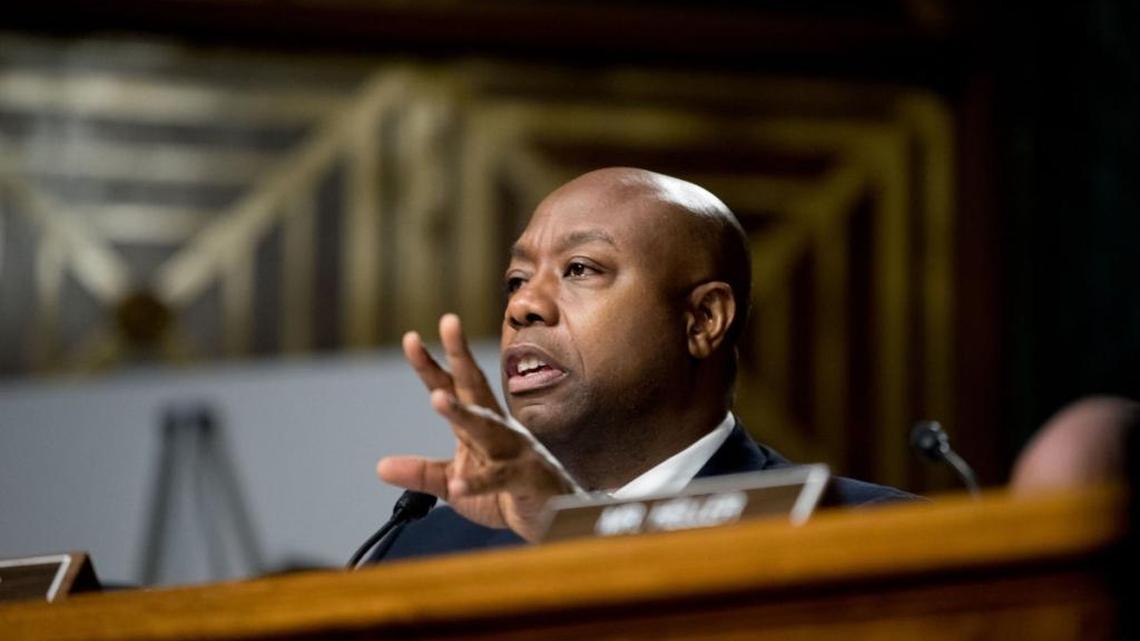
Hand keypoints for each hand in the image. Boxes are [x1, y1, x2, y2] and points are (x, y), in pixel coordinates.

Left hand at [376, 314, 572, 541]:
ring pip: (487, 429)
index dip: (431, 365)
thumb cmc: (506, 495)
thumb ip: (422, 473)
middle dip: (461, 356)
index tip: (410, 338)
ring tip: (437, 399)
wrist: (554, 519)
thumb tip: (381, 466)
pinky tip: (460, 486)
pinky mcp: (526, 481)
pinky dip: (478, 484)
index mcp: (480, 424)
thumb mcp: (456, 483)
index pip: (453, 388)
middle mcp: (498, 430)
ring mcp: (515, 452)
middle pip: (476, 389)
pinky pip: (500, 480)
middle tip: (449, 322)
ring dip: (462, 414)